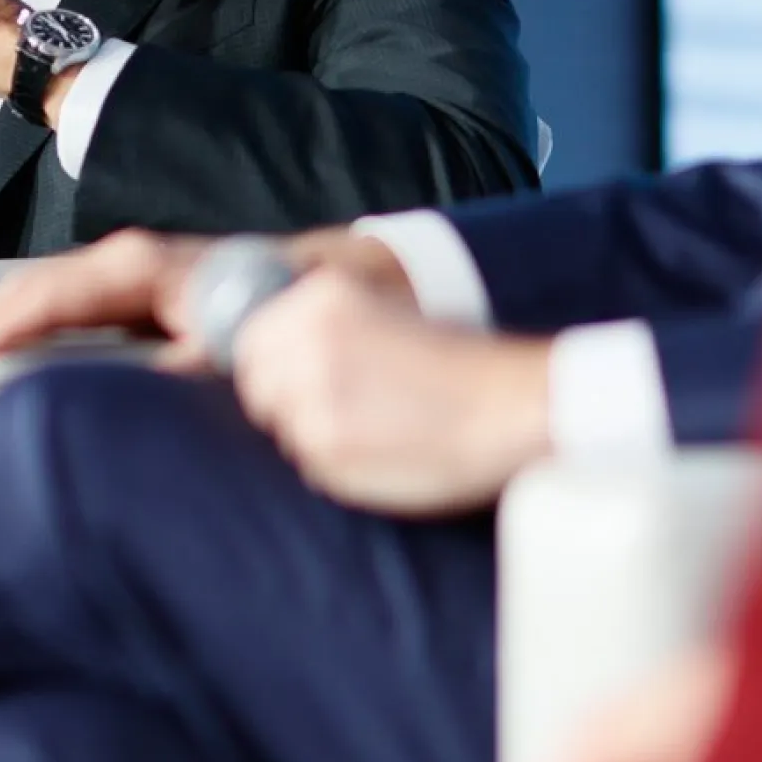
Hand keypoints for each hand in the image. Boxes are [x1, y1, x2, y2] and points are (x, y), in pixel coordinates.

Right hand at [0, 225, 416, 361]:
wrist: (384, 293)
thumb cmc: (330, 313)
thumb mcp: (270, 337)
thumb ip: (210, 357)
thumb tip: (150, 379)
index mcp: (169, 269)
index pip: (67, 289)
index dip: (8, 322)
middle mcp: (155, 270)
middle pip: (48, 292)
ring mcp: (158, 289)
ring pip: (61, 305)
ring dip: (5, 336)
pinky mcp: (167, 315)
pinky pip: (85, 323)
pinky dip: (41, 343)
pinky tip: (13, 378)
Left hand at [230, 270, 553, 515]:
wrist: (509, 405)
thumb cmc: (459, 363)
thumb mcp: (385, 308)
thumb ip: (318, 324)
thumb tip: (255, 355)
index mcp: (322, 298)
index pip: (252, 340)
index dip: (277, 366)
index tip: (307, 379)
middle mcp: (307, 339)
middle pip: (258, 385)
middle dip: (288, 400)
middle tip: (347, 408)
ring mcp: (311, 395)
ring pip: (283, 428)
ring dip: (315, 434)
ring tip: (375, 428)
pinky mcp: (327, 447)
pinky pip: (309, 464)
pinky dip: (337, 464)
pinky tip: (384, 449)